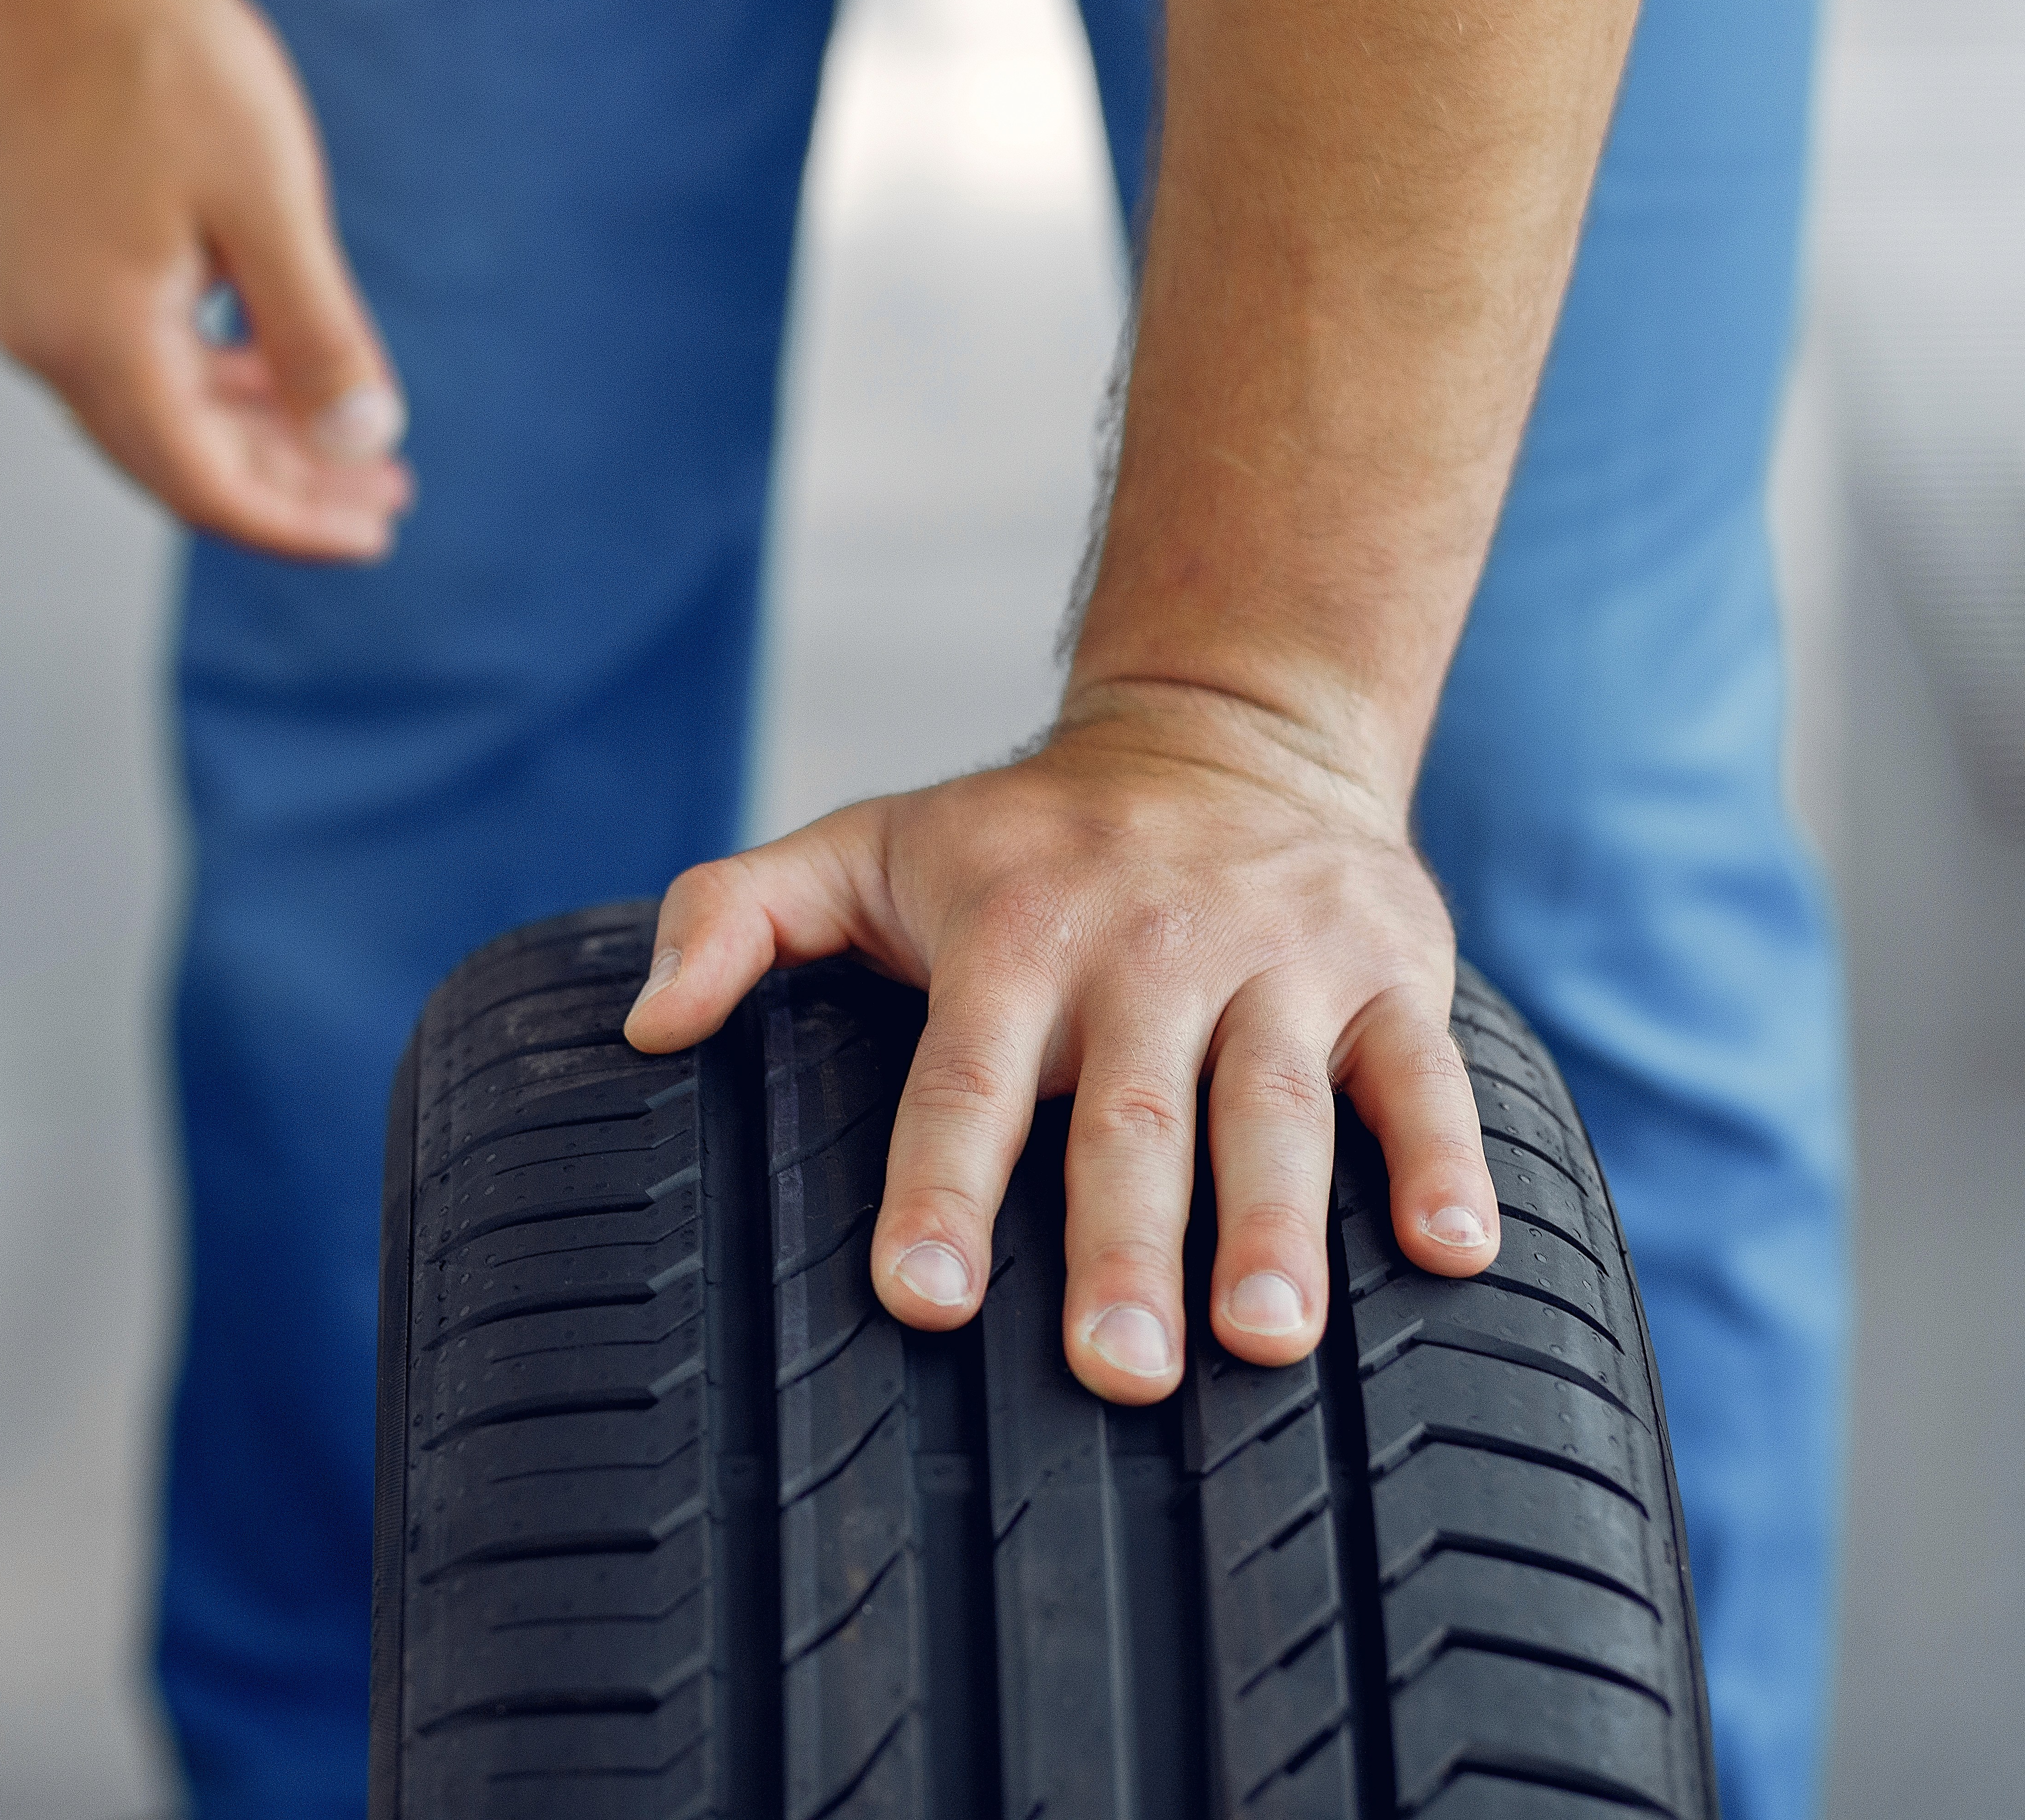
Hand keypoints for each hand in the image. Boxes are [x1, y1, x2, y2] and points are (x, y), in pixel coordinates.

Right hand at [0, 0, 408, 560]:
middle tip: (386, 492)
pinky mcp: (32, 261)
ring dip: (250, 432)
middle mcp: (44, 339)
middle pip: (178, 463)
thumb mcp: (270, 204)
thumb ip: (316, 335)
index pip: (208, 484)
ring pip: (154, 412)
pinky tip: (268, 367)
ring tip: (346, 438)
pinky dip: (205, 378)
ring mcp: (27, 302)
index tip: (381, 528)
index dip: (299, 521)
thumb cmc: (161, 57)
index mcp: (98, 339)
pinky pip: (127, 358)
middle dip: (288, 485)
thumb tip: (365, 441)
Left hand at [623, 682, 1499, 1402]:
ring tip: (1266, 1344)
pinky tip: (1457, 1254)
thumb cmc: (1019, 835)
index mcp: (1015, 933)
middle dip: (1124, 1249)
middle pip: (1131, 1117)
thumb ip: (733, 916)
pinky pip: (1423, 1075)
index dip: (942, 1182)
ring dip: (1277, 1230)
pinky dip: (1446, 1159)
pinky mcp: (1389, 970)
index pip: (964, 1075)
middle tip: (1117, 1373)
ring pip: (1278, 1109)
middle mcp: (1148, 948)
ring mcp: (1278, 961)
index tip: (920, 1294)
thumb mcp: (863, 844)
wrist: (1229, 727)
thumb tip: (643, 1027)